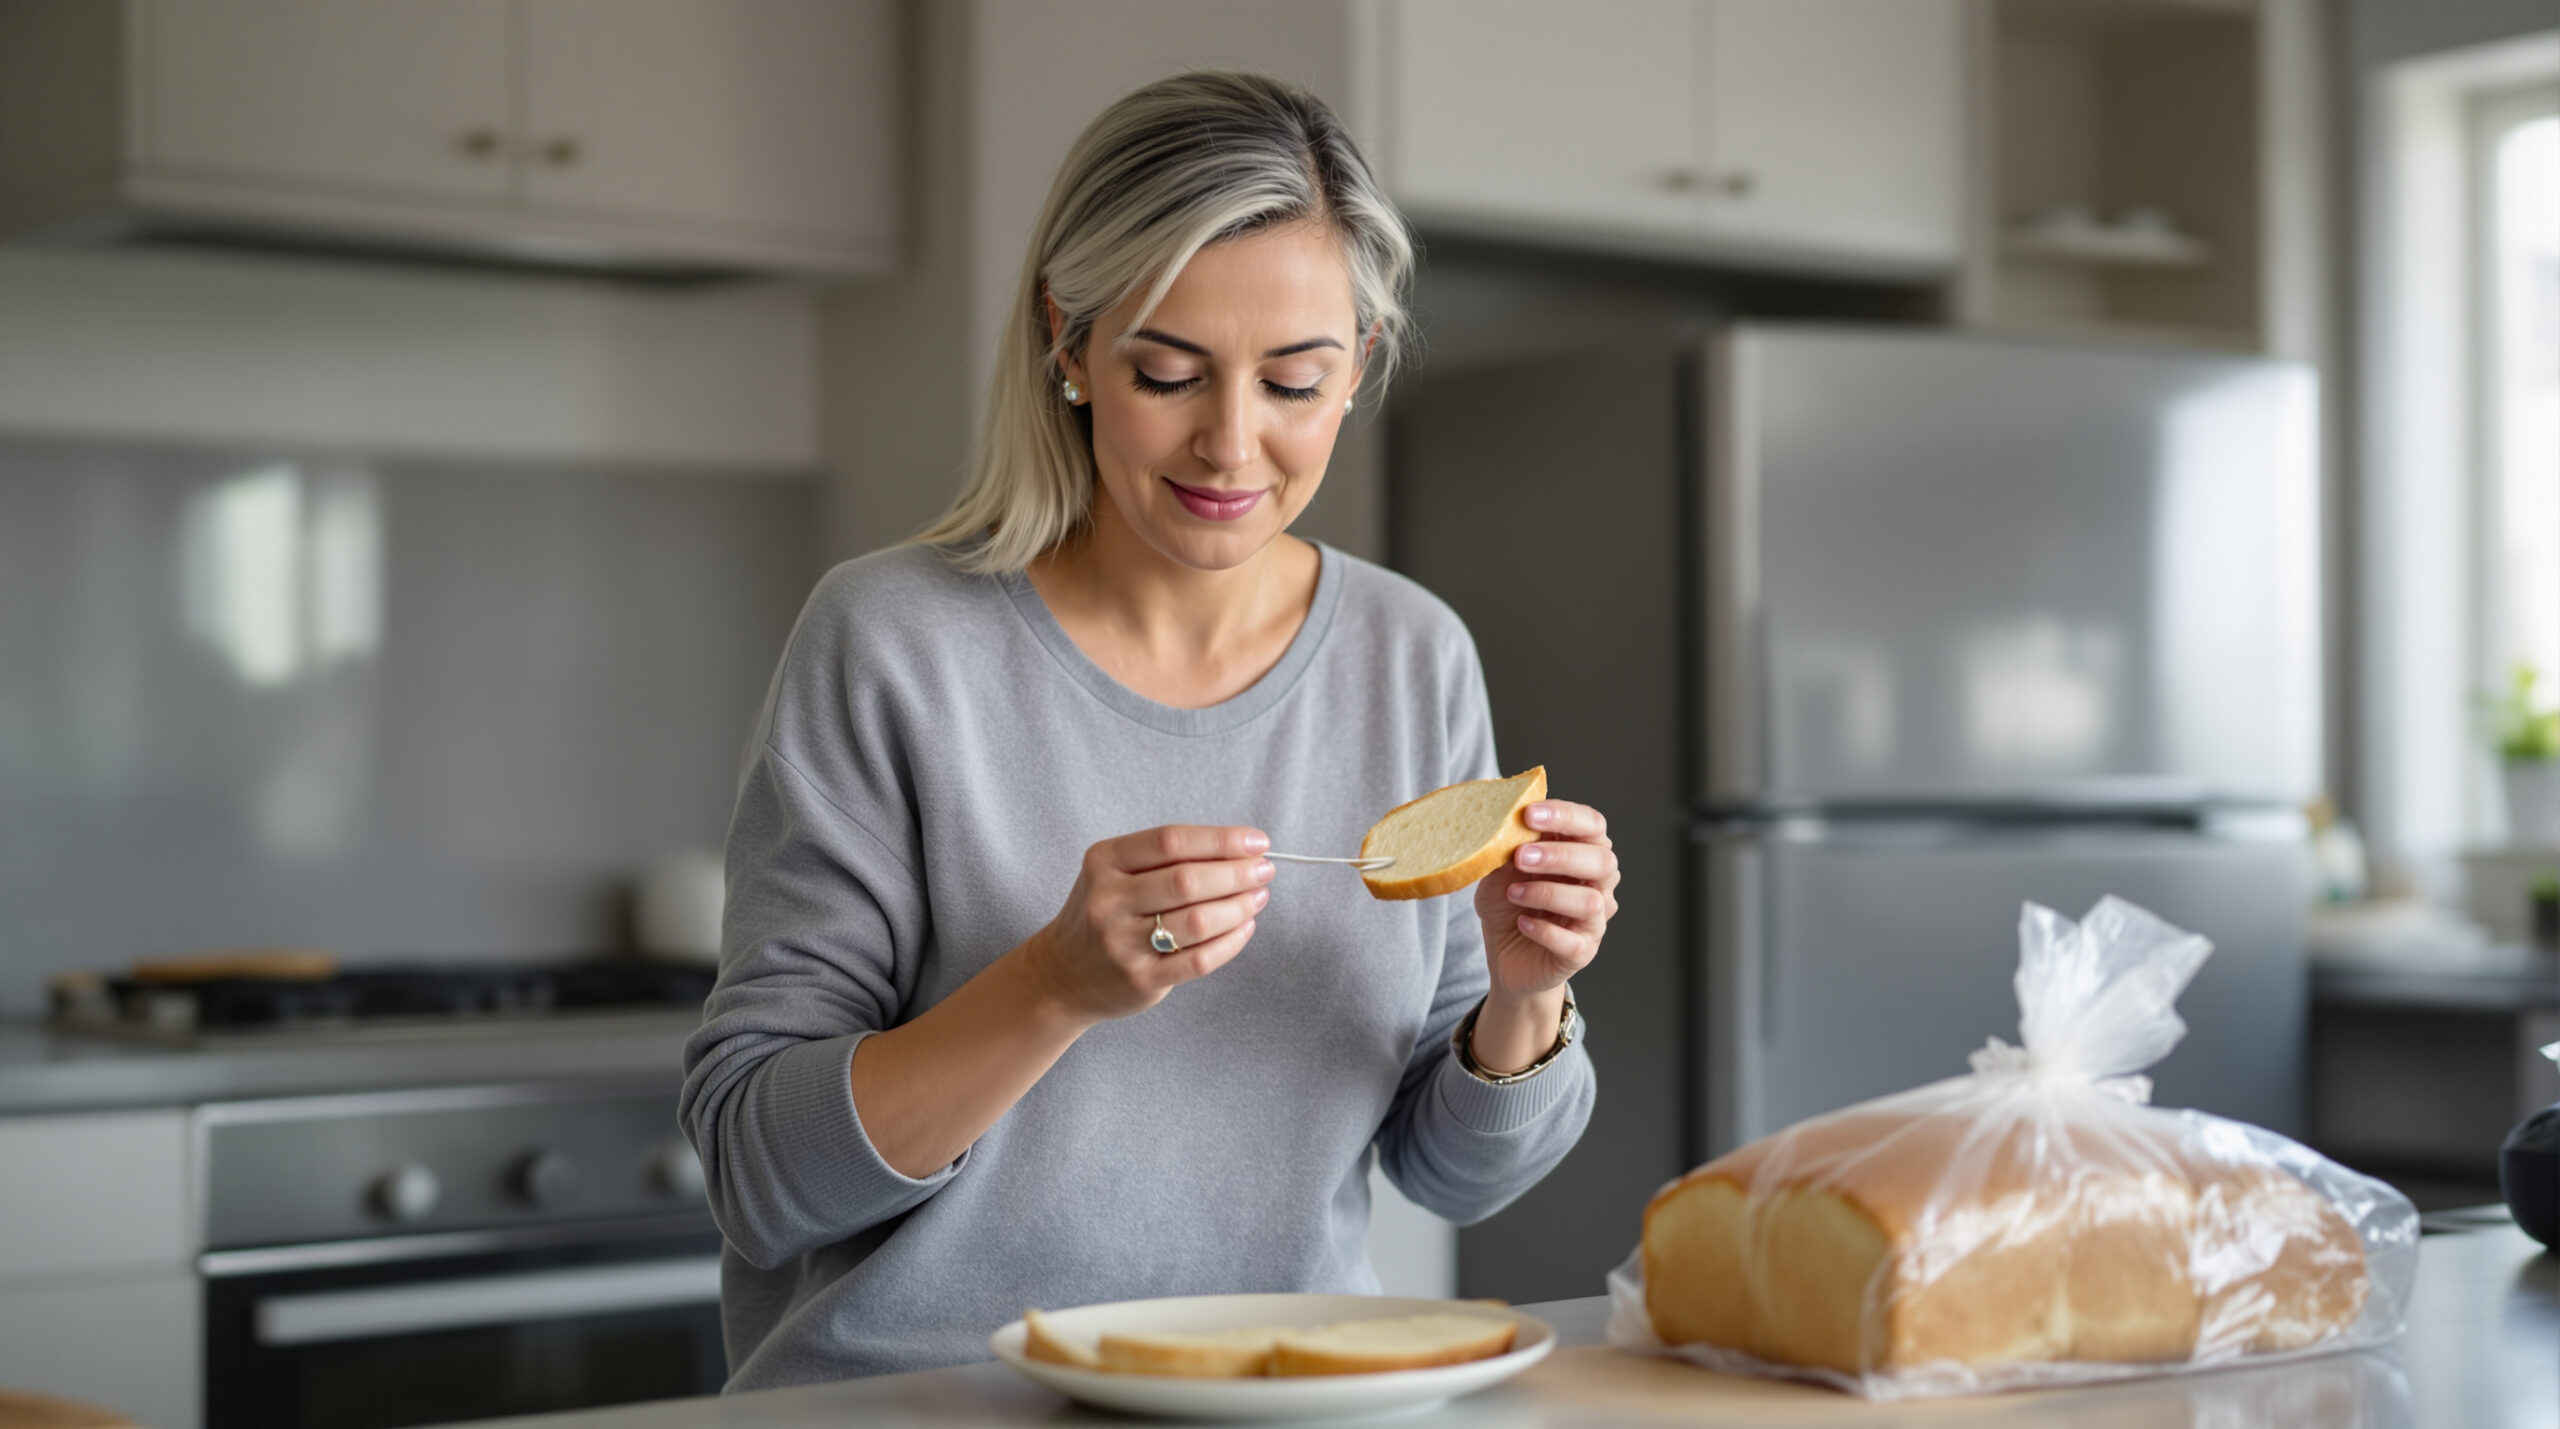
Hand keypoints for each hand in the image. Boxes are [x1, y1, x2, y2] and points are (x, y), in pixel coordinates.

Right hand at [1019, 824, 1273, 1023]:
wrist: (1062, 973)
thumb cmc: (1104, 912)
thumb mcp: (1115, 872)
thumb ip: (1166, 858)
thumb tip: (1241, 850)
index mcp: (1104, 861)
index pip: (1171, 841)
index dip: (1221, 840)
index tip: (1257, 842)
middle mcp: (1108, 900)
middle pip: (1187, 880)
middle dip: (1237, 873)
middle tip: (1265, 870)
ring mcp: (1122, 943)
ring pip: (1197, 921)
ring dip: (1239, 907)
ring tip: (1258, 897)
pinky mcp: (1140, 979)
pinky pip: (1199, 960)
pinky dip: (1231, 942)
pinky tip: (1244, 927)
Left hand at [1474, 800, 1617, 1001]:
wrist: (1504, 955)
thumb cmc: (1508, 904)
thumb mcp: (1500, 870)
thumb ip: (1510, 847)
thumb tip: (1509, 823)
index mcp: (1583, 851)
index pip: (1592, 824)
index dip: (1565, 816)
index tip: (1529, 814)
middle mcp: (1598, 883)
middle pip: (1602, 860)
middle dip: (1560, 855)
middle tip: (1520, 857)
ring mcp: (1594, 920)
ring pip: (1590, 901)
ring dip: (1548, 893)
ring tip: (1513, 893)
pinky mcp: (1582, 952)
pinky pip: (1573, 942)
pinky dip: (1545, 930)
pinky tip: (1522, 922)